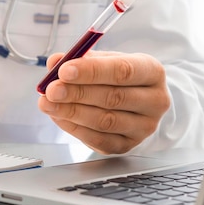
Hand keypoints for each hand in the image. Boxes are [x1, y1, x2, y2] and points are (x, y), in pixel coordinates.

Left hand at [37, 51, 169, 153]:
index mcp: (152, 72)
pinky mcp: (128, 145)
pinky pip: (99, 140)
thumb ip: (82, 59)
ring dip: (71, 112)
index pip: (123, 71)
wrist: (140, 100)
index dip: (92, 71)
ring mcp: (144, 127)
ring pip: (105, 122)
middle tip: (51, 89)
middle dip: (77, 93)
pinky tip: (59, 117)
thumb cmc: (121, 76)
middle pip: (113, 98)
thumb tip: (56, 62)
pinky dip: (74, 128)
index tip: (64, 70)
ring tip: (48, 103)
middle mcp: (155, 101)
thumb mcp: (107, 60)